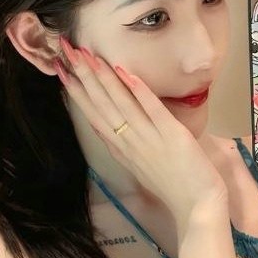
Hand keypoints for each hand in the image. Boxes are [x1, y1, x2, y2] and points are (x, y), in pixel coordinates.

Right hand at [55, 37, 227, 226]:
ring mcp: (150, 139)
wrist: (197, 207)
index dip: (76, 92)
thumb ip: (121, 146)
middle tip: (66, 50)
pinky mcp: (172, 136)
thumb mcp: (138, 167)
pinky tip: (125, 72)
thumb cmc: (172, 187)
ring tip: (88, 55)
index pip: (93, 115)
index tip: (60, 70)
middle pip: (101, 105)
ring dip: (104, 78)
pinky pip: (153, 110)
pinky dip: (139, 91)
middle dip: (83, 76)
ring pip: (121, 104)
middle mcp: (130, 142)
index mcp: (121, 149)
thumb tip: (102, 126)